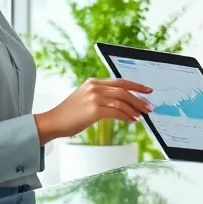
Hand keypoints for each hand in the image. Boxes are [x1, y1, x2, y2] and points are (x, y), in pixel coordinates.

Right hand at [35, 78, 153, 144]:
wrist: (53, 122)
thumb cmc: (70, 114)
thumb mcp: (85, 98)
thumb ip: (101, 96)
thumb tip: (122, 103)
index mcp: (94, 82)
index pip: (120, 81)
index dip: (136, 86)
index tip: (147, 90)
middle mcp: (95, 87)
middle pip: (124, 91)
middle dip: (139, 99)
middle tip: (149, 107)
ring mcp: (94, 98)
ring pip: (122, 101)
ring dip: (135, 109)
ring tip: (142, 116)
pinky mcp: (94, 110)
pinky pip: (116, 112)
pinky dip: (127, 116)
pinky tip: (132, 120)